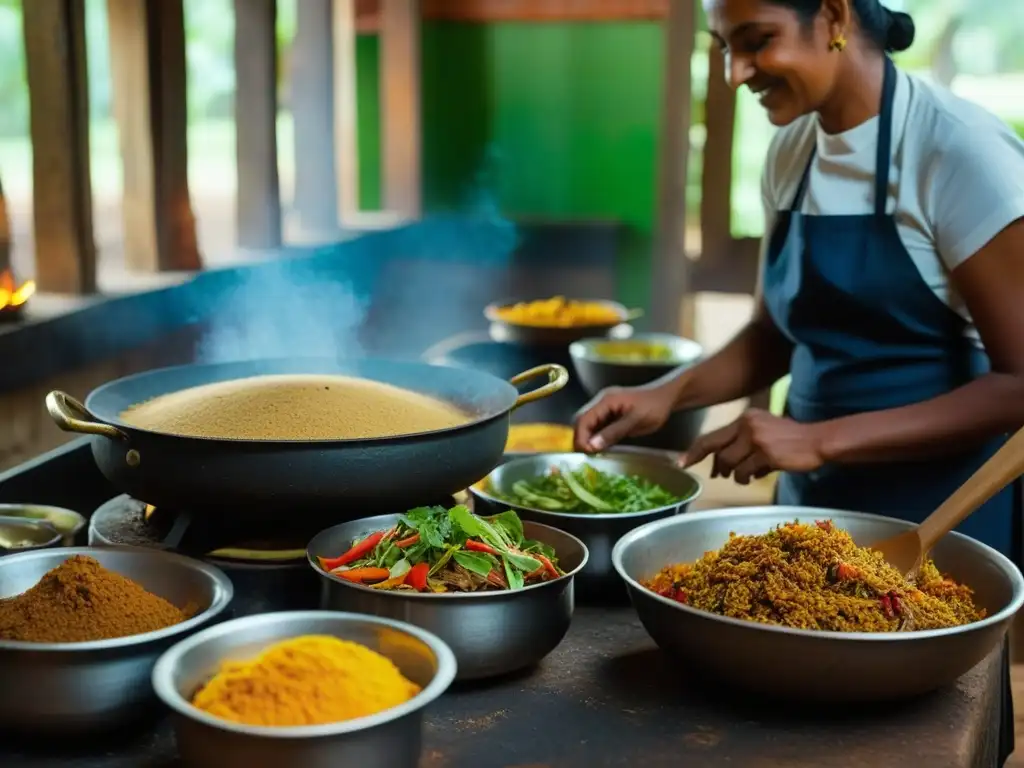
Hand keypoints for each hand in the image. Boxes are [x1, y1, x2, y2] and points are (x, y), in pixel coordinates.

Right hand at [573, 385, 676, 452]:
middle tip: (587, 455)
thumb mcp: (635, 422)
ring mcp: (605, 406)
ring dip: (587, 437)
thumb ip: (613, 432)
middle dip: (581, 437)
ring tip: (592, 453)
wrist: (666, 397)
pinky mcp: (611, 412)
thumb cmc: (654, 408)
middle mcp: (602, 401)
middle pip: (582, 419)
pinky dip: (596, 435)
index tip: (586, 452)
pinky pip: (597, 423)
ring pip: (588, 422)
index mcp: (606, 400)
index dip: (581, 436)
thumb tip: (592, 445)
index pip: (584, 418)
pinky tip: (600, 446)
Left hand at [683, 409, 826, 483]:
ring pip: (731, 464)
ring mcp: (756, 439)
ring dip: (736, 474)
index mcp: (745, 418)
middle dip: (717, 467)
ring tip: (747, 475)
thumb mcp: (763, 433)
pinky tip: (758, 475)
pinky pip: (746, 472)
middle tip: (718, 476)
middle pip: (718, 451)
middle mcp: (747, 425)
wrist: (817, 441)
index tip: (682, 463)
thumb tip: (722, 466)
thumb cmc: (791, 440)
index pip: (712, 436)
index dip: (694, 451)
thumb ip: (741, 444)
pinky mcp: (766, 453)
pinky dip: (749, 477)